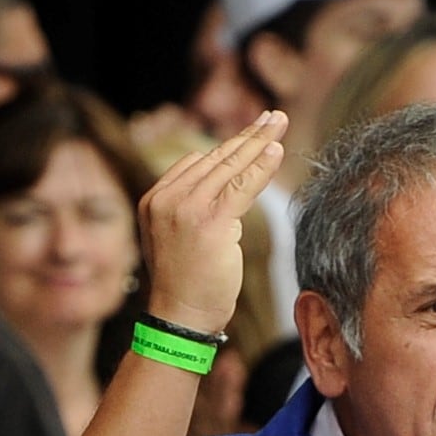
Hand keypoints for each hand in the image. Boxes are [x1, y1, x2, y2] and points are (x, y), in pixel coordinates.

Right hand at [137, 109, 283, 334]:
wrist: (181, 318)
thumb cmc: (187, 285)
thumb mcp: (181, 238)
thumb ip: (194, 208)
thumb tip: (227, 185)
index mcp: (155, 199)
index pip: (197, 162)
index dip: (228, 146)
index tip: (252, 132)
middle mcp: (166, 198)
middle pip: (215, 158)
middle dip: (248, 135)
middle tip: (274, 117)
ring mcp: (185, 208)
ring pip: (229, 167)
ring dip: (259, 142)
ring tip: (280, 124)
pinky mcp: (209, 221)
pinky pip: (241, 185)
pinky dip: (261, 166)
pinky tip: (277, 151)